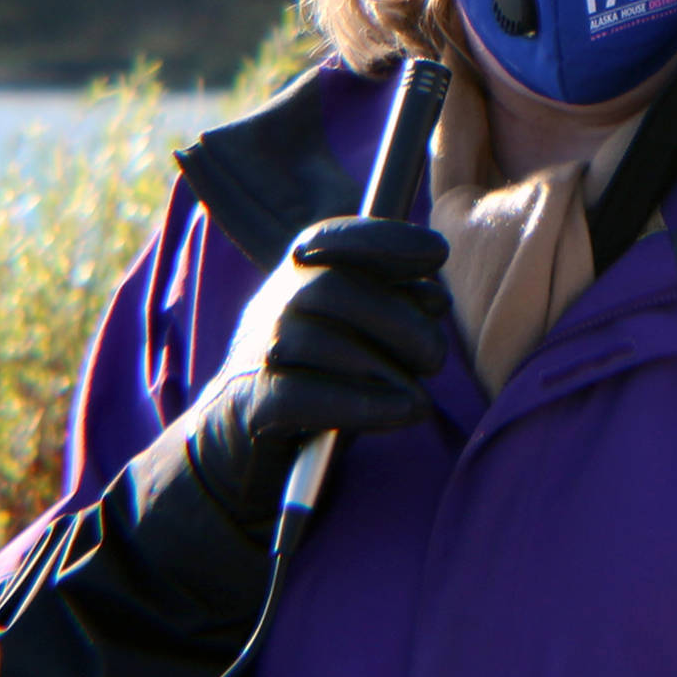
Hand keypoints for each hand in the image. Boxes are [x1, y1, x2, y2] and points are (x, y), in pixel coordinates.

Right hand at [177, 216, 449, 528]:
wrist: (240, 437)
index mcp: (296, 277)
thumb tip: (435, 298)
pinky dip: (360, 404)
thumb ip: (394, 309)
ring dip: (385, 371)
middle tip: (433, 360)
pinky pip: (303, 396)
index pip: (333, 238)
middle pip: (333, 288)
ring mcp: (254, 353)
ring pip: (319, 342)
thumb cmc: (316, 378)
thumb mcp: (356, 336)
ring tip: (419, 400)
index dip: (385, 239)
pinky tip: (401, 412)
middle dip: (399, 321)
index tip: (436, 252)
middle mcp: (270, 304)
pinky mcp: (251, 404)